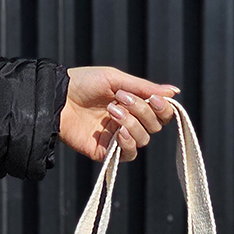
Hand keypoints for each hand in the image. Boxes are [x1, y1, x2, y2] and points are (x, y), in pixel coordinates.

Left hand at [59, 66, 177, 162]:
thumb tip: (175, 92)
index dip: (163, 108)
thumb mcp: (116, 79)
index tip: (154, 99)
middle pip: (154, 126)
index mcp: (134, 104)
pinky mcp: (107, 152)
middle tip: (122, 98)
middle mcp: (129, 122)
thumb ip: (145, 88)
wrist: (58, 98)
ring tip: (111, 110)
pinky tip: (118, 132)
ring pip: (143, 139)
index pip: (160, 113)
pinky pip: (129, 154)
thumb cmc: (84, 83)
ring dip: (131, 123)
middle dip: (142, 111)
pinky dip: (128, 143)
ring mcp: (118, 138)